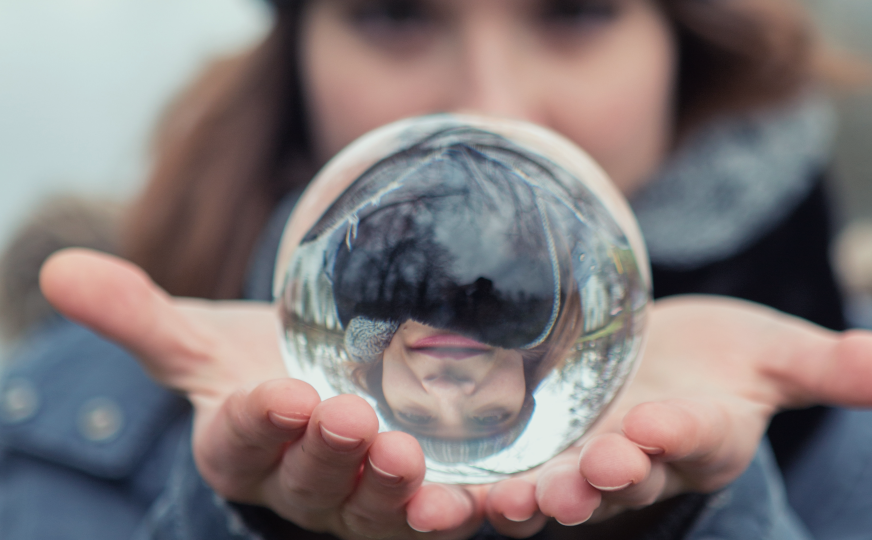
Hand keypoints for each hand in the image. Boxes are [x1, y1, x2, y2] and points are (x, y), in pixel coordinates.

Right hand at [40, 249, 484, 538]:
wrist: (320, 396)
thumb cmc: (255, 370)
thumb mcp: (199, 343)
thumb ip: (140, 316)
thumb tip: (60, 269)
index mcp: (242, 448)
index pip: (241, 439)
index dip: (257, 422)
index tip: (277, 393)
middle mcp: (298, 485)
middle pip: (309, 480)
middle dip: (327, 454)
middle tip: (350, 419)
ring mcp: (359, 501)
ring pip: (371, 509)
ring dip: (391, 490)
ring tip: (406, 457)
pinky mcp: (414, 504)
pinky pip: (431, 519)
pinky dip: (451, 515)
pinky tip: (475, 503)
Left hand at [483, 295, 871, 534]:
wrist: (653, 364)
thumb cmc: (719, 361)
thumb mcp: (773, 352)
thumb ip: (831, 366)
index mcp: (696, 436)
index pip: (689, 443)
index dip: (675, 439)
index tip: (656, 430)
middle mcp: (635, 462)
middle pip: (614, 480)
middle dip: (594, 482)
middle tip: (569, 483)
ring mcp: (575, 461)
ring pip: (548, 491)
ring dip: (520, 500)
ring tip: (488, 504)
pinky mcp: (529, 451)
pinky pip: (495, 475)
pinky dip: (465, 489)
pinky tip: (422, 494)